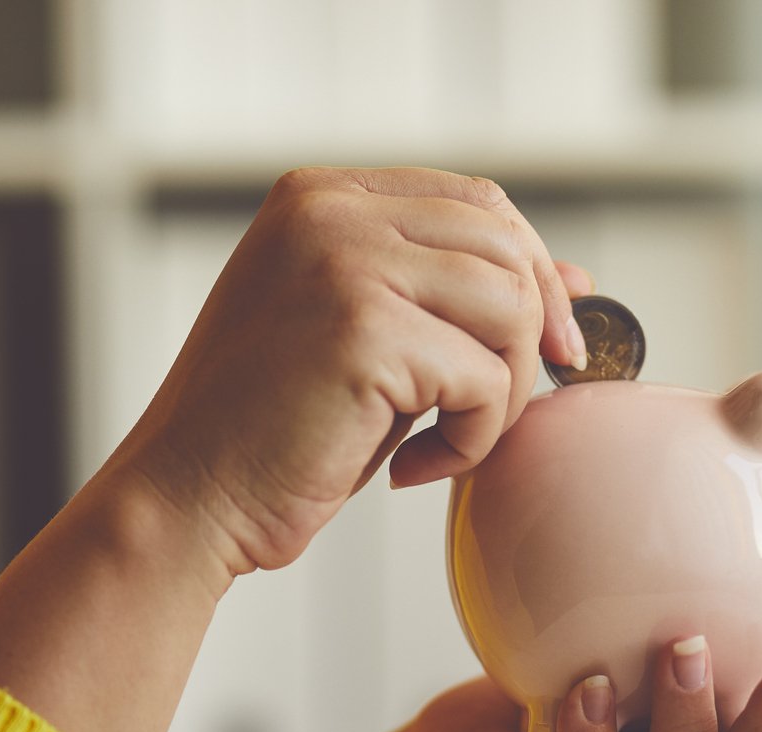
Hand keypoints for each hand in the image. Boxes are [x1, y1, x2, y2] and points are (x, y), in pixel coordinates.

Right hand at [110, 166, 589, 574]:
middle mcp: (328, 212)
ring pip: (508, 306)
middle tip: (500, 411)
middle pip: (505, 244)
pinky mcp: (363, 331)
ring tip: (446, 442)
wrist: (184, 502)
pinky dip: (470, 440)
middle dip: (530, 334)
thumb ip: (450, 297)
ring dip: (501, 394)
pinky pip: (484, 379)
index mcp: (319, 198)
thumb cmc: (269, 436)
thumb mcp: (368, 343)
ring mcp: (343, 263)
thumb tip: (576, 279)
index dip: (531, 270)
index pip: (475, 200)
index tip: (546, 347)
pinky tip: (409, 468)